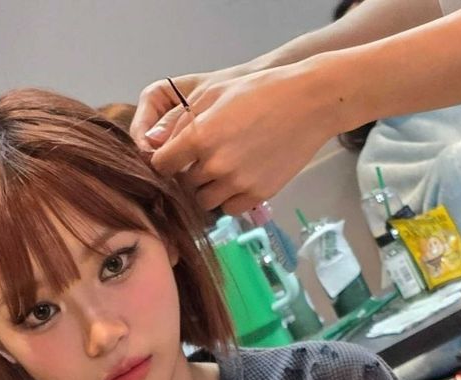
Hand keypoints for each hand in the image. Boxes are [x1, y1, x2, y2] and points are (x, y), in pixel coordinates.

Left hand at [148, 61, 335, 214]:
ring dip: (208, 190)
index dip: (164, 162)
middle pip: (184, 186)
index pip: (161, 165)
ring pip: (205, 201)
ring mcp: (237, 183)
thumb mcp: (213, 93)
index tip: (172, 158)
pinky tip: (239, 179)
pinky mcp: (257, 195)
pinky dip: (229, 198)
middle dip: (188, 175)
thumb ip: (180, 120)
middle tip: (204, 158)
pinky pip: (230, 208)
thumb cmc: (258, 91)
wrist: (308, 103)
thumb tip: (152, 144)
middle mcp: (215, 165)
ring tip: (223, 169)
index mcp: (199, 137)